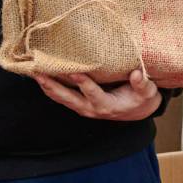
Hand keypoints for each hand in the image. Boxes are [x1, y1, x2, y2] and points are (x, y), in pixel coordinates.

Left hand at [33, 69, 162, 120]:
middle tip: (41, 75)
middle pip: (69, 99)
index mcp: (107, 105)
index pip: (93, 93)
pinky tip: (41, 78)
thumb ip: (142, 84)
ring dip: (47, 87)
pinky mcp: (79, 104)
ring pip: (61, 99)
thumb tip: (137, 74)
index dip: (83, 83)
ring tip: (35, 74)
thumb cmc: (142, 99)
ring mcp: (83, 107)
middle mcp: (91, 108)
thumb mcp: (147, 93)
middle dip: (54, 86)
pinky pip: (62, 97)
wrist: (138, 110)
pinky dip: (50, 89)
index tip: (74, 71)